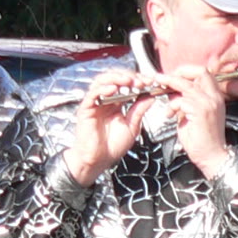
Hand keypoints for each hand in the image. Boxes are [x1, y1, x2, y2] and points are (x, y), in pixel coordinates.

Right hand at [67, 70, 153, 186]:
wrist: (99, 160)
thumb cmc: (113, 146)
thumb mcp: (132, 126)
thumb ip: (139, 110)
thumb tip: (151, 96)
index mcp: (117, 103)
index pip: (126, 85)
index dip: (137, 80)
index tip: (149, 81)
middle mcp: (105, 100)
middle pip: (114, 78)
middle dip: (128, 77)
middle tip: (140, 81)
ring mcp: (95, 103)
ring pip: (102, 81)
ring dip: (116, 78)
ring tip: (128, 81)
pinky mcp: (86, 108)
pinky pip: (93, 94)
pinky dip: (103, 89)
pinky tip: (113, 89)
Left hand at [165, 65, 231, 179]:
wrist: (211, 157)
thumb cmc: (202, 140)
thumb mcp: (191, 115)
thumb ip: (184, 101)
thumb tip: (171, 90)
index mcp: (214, 97)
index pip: (203, 73)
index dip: (186, 71)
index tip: (172, 76)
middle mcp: (214, 97)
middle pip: (199, 71)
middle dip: (179, 72)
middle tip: (164, 78)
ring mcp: (209, 103)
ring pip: (186, 84)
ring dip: (169, 85)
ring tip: (158, 88)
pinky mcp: (201, 111)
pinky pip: (181, 100)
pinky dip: (171, 105)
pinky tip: (169, 114)